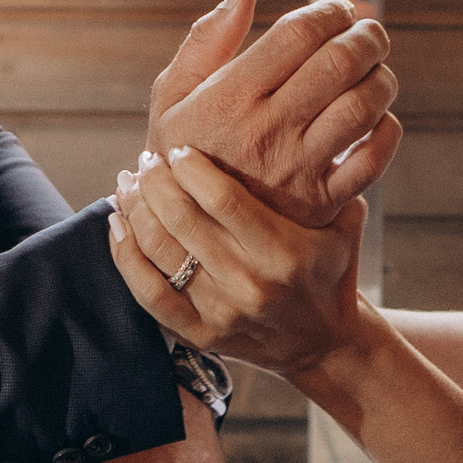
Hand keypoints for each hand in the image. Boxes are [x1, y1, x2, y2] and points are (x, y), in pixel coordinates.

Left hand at [110, 147, 373, 379]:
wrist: (325, 344)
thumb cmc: (331, 269)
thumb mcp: (346, 223)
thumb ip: (334, 176)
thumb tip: (308, 119)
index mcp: (284, 254)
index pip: (223, 200)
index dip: (192, 169)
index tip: (178, 150)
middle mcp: (250, 285)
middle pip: (183, 222)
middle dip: (156, 183)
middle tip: (145, 160)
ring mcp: (222, 314)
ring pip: (160, 253)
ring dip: (135, 212)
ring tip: (127, 184)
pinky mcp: (200, 335)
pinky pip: (147, 294)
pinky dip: (125, 257)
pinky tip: (117, 225)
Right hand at [142, 0, 401, 229]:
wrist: (184, 235)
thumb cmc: (179, 153)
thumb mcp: (172, 96)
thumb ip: (207, 40)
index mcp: (230, 98)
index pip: (298, 34)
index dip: (329, 12)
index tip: (338, 10)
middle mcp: (267, 131)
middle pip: (339, 64)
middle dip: (366, 36)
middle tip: (369, 32)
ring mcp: (297, 170)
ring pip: (362, 108)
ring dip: (382, 78)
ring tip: (377, 70)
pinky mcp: (320, 204)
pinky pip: (372, 160)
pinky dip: (386, 131)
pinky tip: (377, 118)